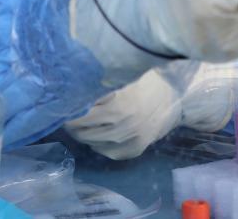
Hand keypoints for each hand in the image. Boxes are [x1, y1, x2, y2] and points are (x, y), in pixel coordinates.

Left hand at [64, 68, 182, 159]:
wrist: (176, 97)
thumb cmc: (146, 84)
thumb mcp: (120, 85)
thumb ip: (100, 96)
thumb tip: (75, 100)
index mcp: (116, 108)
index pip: (81, 117)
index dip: (68, 115)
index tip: (61, 110)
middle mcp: (121, 128)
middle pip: (84, 133)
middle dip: (73, 126)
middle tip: (67, 118)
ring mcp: (129, 142)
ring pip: (94, 144)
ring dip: (84, 135)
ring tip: (79, 127)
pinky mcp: (135, 150)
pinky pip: (109, 153)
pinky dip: (99, 146)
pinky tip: (96, 137)